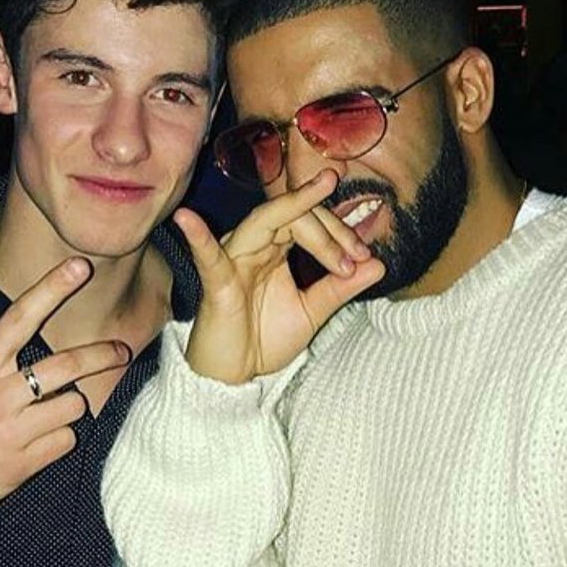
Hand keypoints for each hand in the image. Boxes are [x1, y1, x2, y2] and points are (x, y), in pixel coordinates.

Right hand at [0, 256, 130, 540]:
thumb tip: (22, 353)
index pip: (19, 317)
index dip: (52, 288)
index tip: (80, 266)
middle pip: (66, 365)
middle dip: (102, 355)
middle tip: (122, 350)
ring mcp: (10, 432)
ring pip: (73, 406)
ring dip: (70, 407)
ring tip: (48, 415)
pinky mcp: (20, 466)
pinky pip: (65, 442)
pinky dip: (59, 440)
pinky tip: (38, 444)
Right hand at [175, 169, 384, 383]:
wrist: (236, 377)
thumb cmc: (265, 339)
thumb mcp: (313, 311)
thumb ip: (341, 287)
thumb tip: (378, 263)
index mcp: (275, 249)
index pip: (308, 221)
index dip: (338, 231)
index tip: (364, 256)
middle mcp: (253, 246)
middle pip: (291, 214)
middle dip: (328, 228)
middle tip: (355, 252)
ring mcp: (233, 260)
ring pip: (265, 221)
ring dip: (300, 212)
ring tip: (323, 189)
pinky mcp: (216, 284)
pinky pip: (207, 257)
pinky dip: (198, 236)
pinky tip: (188, 219)